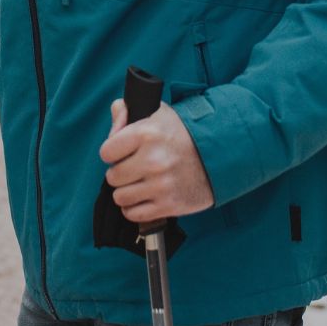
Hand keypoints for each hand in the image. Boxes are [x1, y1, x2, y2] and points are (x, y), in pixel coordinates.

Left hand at [99, 100, 213, 223]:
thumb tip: (117, 111)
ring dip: (127, 192)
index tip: (121, 152)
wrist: (220, 155)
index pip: (106, 152)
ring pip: (121, 197)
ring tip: (139, 183)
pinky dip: (135, 208)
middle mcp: (152, 160)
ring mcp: (160, 185)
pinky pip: (134, 214)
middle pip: (112, 177)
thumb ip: (131, 112)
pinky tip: (144, 197)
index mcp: (147, 133)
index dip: (112, 152)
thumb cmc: (185, 133)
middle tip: (133, 168)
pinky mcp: (169, 204)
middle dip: (120, 173)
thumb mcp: (160, 113)